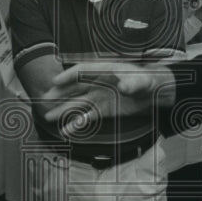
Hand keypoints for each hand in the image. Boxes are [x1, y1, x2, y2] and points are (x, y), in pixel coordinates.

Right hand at [42, 62, 175, 136]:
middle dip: (60, 94)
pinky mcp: (103, 110)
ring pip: (77, 103)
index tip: (56, 82)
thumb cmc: (148, 81)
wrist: (156, 94)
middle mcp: (98, 82)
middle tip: (45, 100)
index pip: (83, 70)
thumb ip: (133, 83)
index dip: (69, 76)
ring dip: (63, 109)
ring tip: (49, 117)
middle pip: (74, 87)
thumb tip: (125, 86)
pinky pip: (87, 116)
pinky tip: (66, 130)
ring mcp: (99, 97)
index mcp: (105, 70)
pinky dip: (77, 123)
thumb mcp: (143, 81)